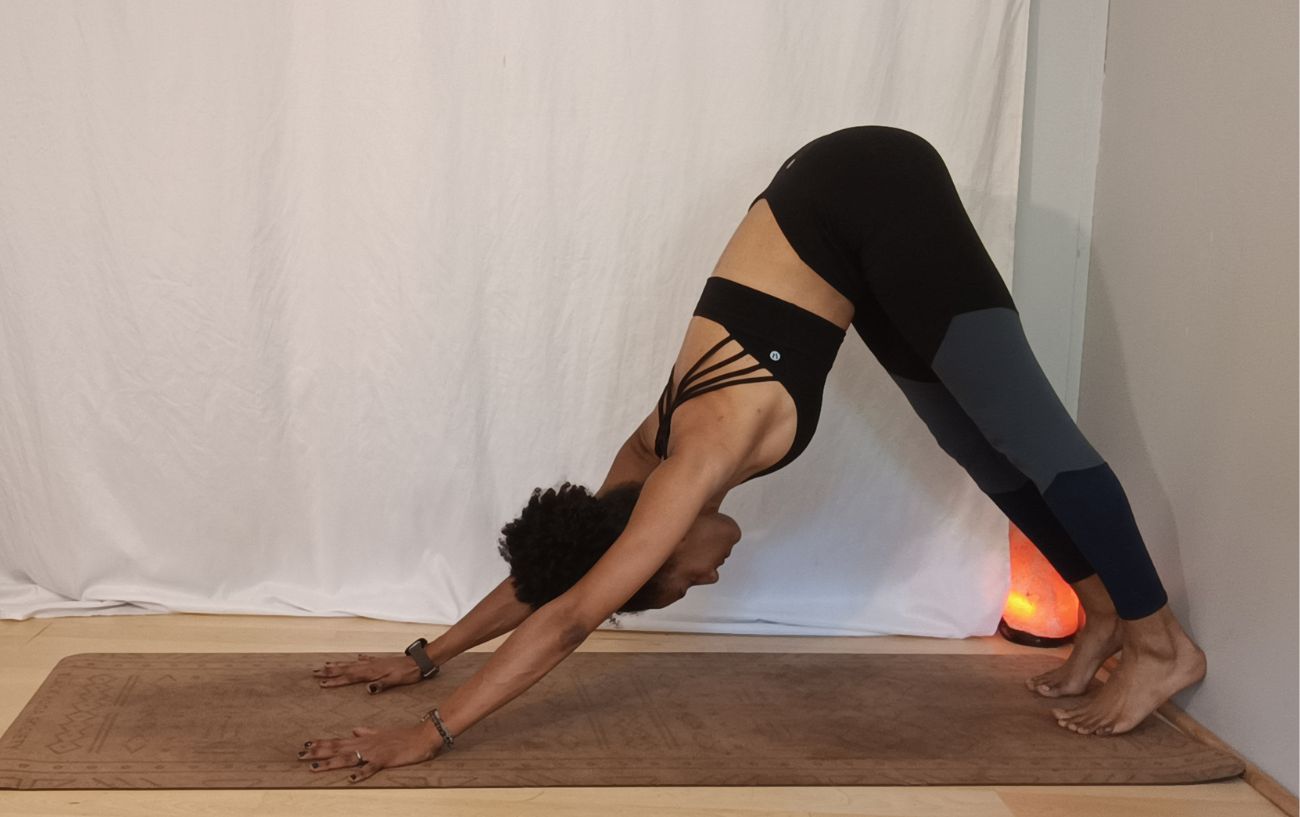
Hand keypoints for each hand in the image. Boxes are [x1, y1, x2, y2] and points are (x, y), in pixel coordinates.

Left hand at [297, 722, 441, 782]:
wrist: (423, 736)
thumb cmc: (404, 736)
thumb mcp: (382, 732)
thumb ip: (367, 732)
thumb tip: (354, 730)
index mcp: (364, 739)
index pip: (338, 741)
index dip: (322, 743)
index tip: (306, 745)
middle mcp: (366, 744)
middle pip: (337, 749)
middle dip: (318, 752)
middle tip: (299, 755)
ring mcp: (374, 752)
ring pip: (348, 758)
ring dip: (330, 763)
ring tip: (314, 767)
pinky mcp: (385, 760)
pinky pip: (371, 768)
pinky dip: (361, 773)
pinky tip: (351, 779)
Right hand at [312, 652, 425, 693]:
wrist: (419, 662)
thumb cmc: (407, 674)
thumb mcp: (395, 682)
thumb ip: (381, 685)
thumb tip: (367, 689)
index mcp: (371, 672)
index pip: (349, 677)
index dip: (335, 681)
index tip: (321, 683)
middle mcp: (369, 666)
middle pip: (345, 669)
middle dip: (329, 671)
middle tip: (314, 671)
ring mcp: (374, 662)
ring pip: (352, 663)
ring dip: (339, 664)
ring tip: (327, 664)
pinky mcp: (380, 661)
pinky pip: (365, 659)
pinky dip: (358, 659)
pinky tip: (356, 657)